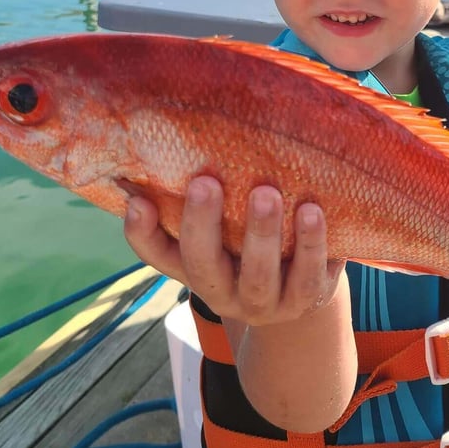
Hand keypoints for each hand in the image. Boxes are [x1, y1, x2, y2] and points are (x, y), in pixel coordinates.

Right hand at [124, 176, 344, 326]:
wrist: (303, 295)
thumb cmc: (251, 245)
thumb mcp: (224, 230)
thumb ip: (202, 200)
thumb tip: (174, 145)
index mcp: (194, 268)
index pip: (158, 254)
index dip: (141, 232)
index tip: (136, 200)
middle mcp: (222, 291)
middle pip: (203, 265)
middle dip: (203, 224)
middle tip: (206, 182)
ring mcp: (265, 302)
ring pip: (258, 275)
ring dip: (262, 233)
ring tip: (267, 192)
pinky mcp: (306, 299)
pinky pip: (309, 276)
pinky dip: (311, 243)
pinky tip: (312, 211)